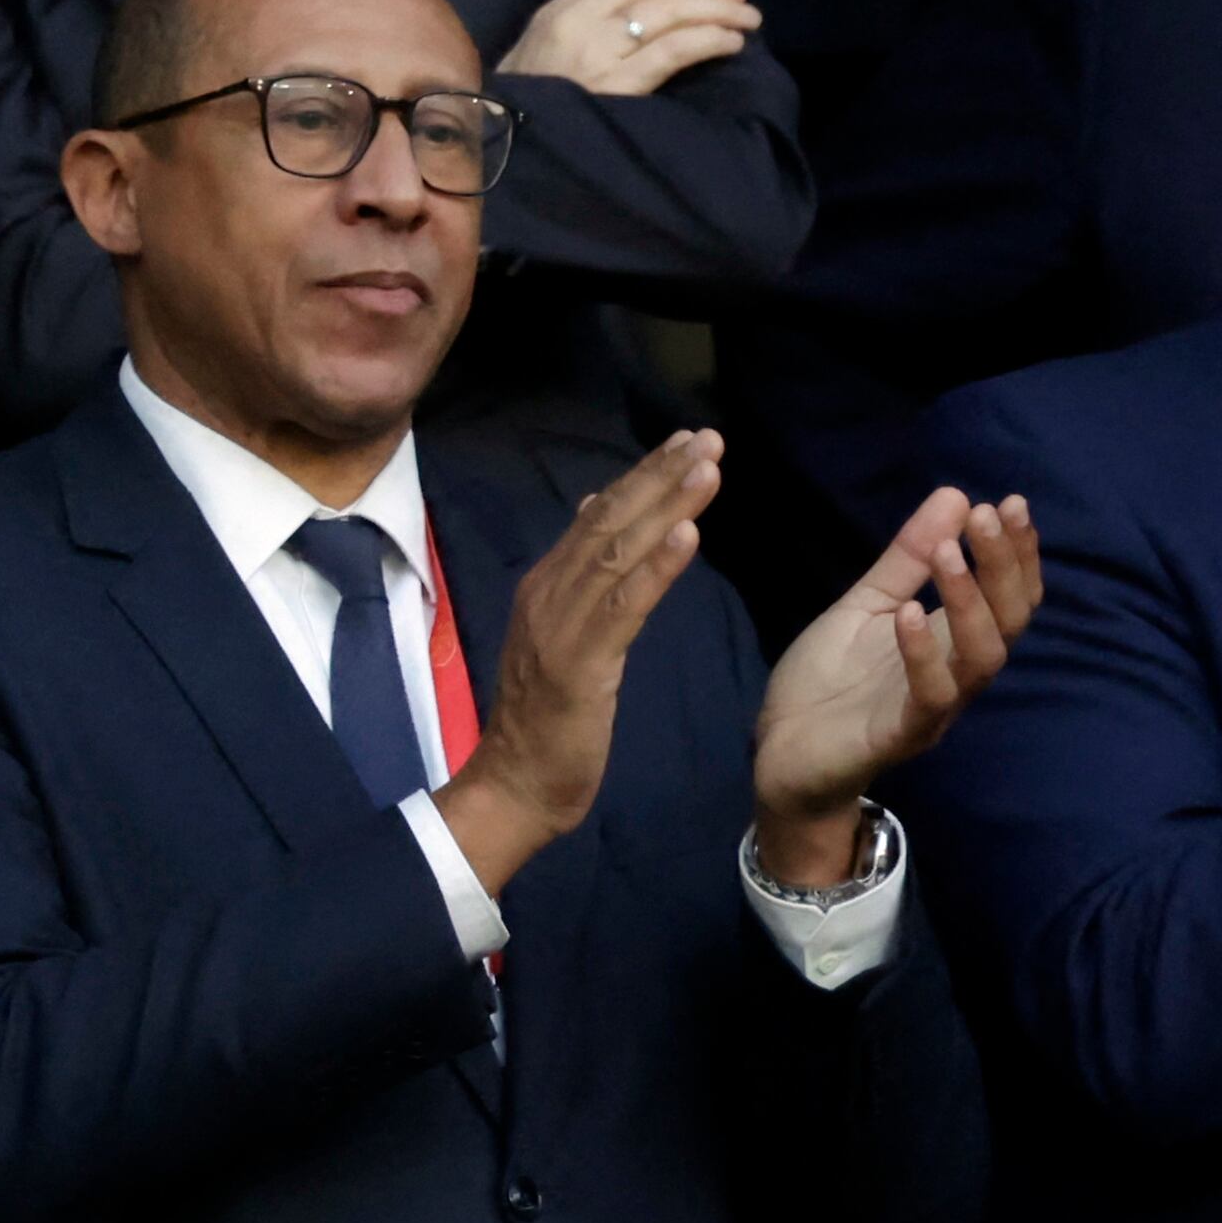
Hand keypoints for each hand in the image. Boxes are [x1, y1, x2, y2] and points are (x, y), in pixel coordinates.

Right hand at [435, 430, 718, 891]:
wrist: (513, 785)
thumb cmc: (545, 719)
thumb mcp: (561, 635)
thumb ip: (581, 576)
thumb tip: (598, 509)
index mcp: (546, 587)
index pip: (598, 517)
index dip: (643, 476)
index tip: (687, 441)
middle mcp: (548, 595)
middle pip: (609, 522)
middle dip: (660, 476)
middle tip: (708, 437)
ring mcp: (560, 628)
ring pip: (618, 553)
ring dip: (666, 507)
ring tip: (707, 468)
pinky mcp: (580, 664)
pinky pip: (622, 607)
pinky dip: (655, 569)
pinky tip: (687, 537)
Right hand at [501, 0, 761, 98]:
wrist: (498, 150)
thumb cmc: (522, 101)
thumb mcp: (536, 43)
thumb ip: (574, 4)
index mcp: (558, 10)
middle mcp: (578, 22)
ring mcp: (596, 53)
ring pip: (672, 9)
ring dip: (721, 9)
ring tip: (747, 19)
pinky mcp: (618, 87)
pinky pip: (675, 50)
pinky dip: (712, 40)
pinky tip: (731, 44)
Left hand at [750, 489, 1043, 884]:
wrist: (781, 752)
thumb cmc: (829, 681)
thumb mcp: (866, 606)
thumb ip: (906, 560)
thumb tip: (954, 496)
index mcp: (952, 641)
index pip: (1009, 594)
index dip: (1017, 552)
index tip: (1008, 503)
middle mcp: (957, 673)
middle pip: (1010, 619)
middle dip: (1004, 565)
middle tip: (988, 515)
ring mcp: (934, 707)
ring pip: (982, 656)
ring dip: (969, 600)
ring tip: (948, 552)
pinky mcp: (900, 735)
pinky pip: (930, 697)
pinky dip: (922, 654)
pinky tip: (909, 614)